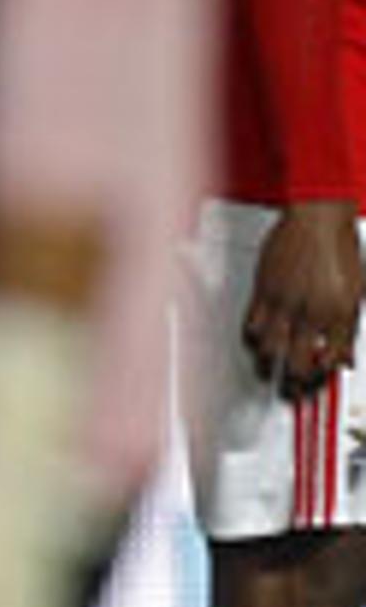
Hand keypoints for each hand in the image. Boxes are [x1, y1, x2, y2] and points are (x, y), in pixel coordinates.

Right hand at [246, 202, 365, 400]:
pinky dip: (253, 337)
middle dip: (294, 382)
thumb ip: (350, 326)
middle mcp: (313, 311)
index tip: (319, 381)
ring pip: (270, 348)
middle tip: (290, 389)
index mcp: (341, 313)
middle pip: (297, 362)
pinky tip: (258, 339)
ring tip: (267, 369)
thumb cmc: (340, 247)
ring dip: (268, 364)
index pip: (332, 359)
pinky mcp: (263, 290)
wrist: (318, 217)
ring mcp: (285, 302)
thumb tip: (346, 355)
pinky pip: (252, 324)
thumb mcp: (358, 290)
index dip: (324, 376)